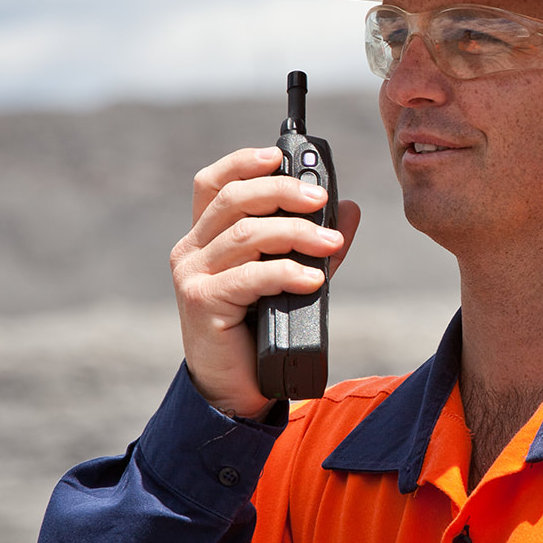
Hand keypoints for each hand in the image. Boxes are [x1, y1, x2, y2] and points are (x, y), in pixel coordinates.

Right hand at [170, 146, 361, 418]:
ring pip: (245, 235)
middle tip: (321, 198)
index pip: (214, 183)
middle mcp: (192, 250)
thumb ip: (315, 243)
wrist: (236, 388)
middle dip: (282, 192)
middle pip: (234, 200)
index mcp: (206, 235)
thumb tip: (350, 210)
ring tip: (331, 243)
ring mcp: (192, 275)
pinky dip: (285, 272)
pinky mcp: (201, 303)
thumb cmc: (260, 327)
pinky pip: (248, 276)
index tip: (279, 155)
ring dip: (295, 234)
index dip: (243, 162)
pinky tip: (314, 277)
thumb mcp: (291, 276)